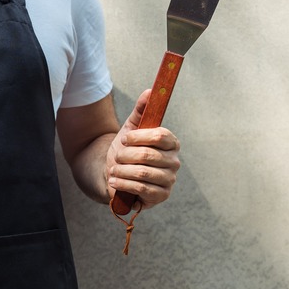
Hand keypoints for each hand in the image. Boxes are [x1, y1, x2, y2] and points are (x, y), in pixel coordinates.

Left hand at [106, 90, 180, 210]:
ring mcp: (168, 180)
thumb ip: (141, 111)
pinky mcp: (160, 196)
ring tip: (114, 169)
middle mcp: (174, 162)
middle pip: (148, 155)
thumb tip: (150, 91)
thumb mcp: (130, 128)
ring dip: (121, 170)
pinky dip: (123, 184)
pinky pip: (141, 189)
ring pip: (142, 173)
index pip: (161, 136)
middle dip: (125, 155)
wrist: (114, 174)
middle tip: (117, 156)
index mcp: (171, 143)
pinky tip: (114, 180)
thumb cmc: (125, 150)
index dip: (139, 137)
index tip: (124, 138)